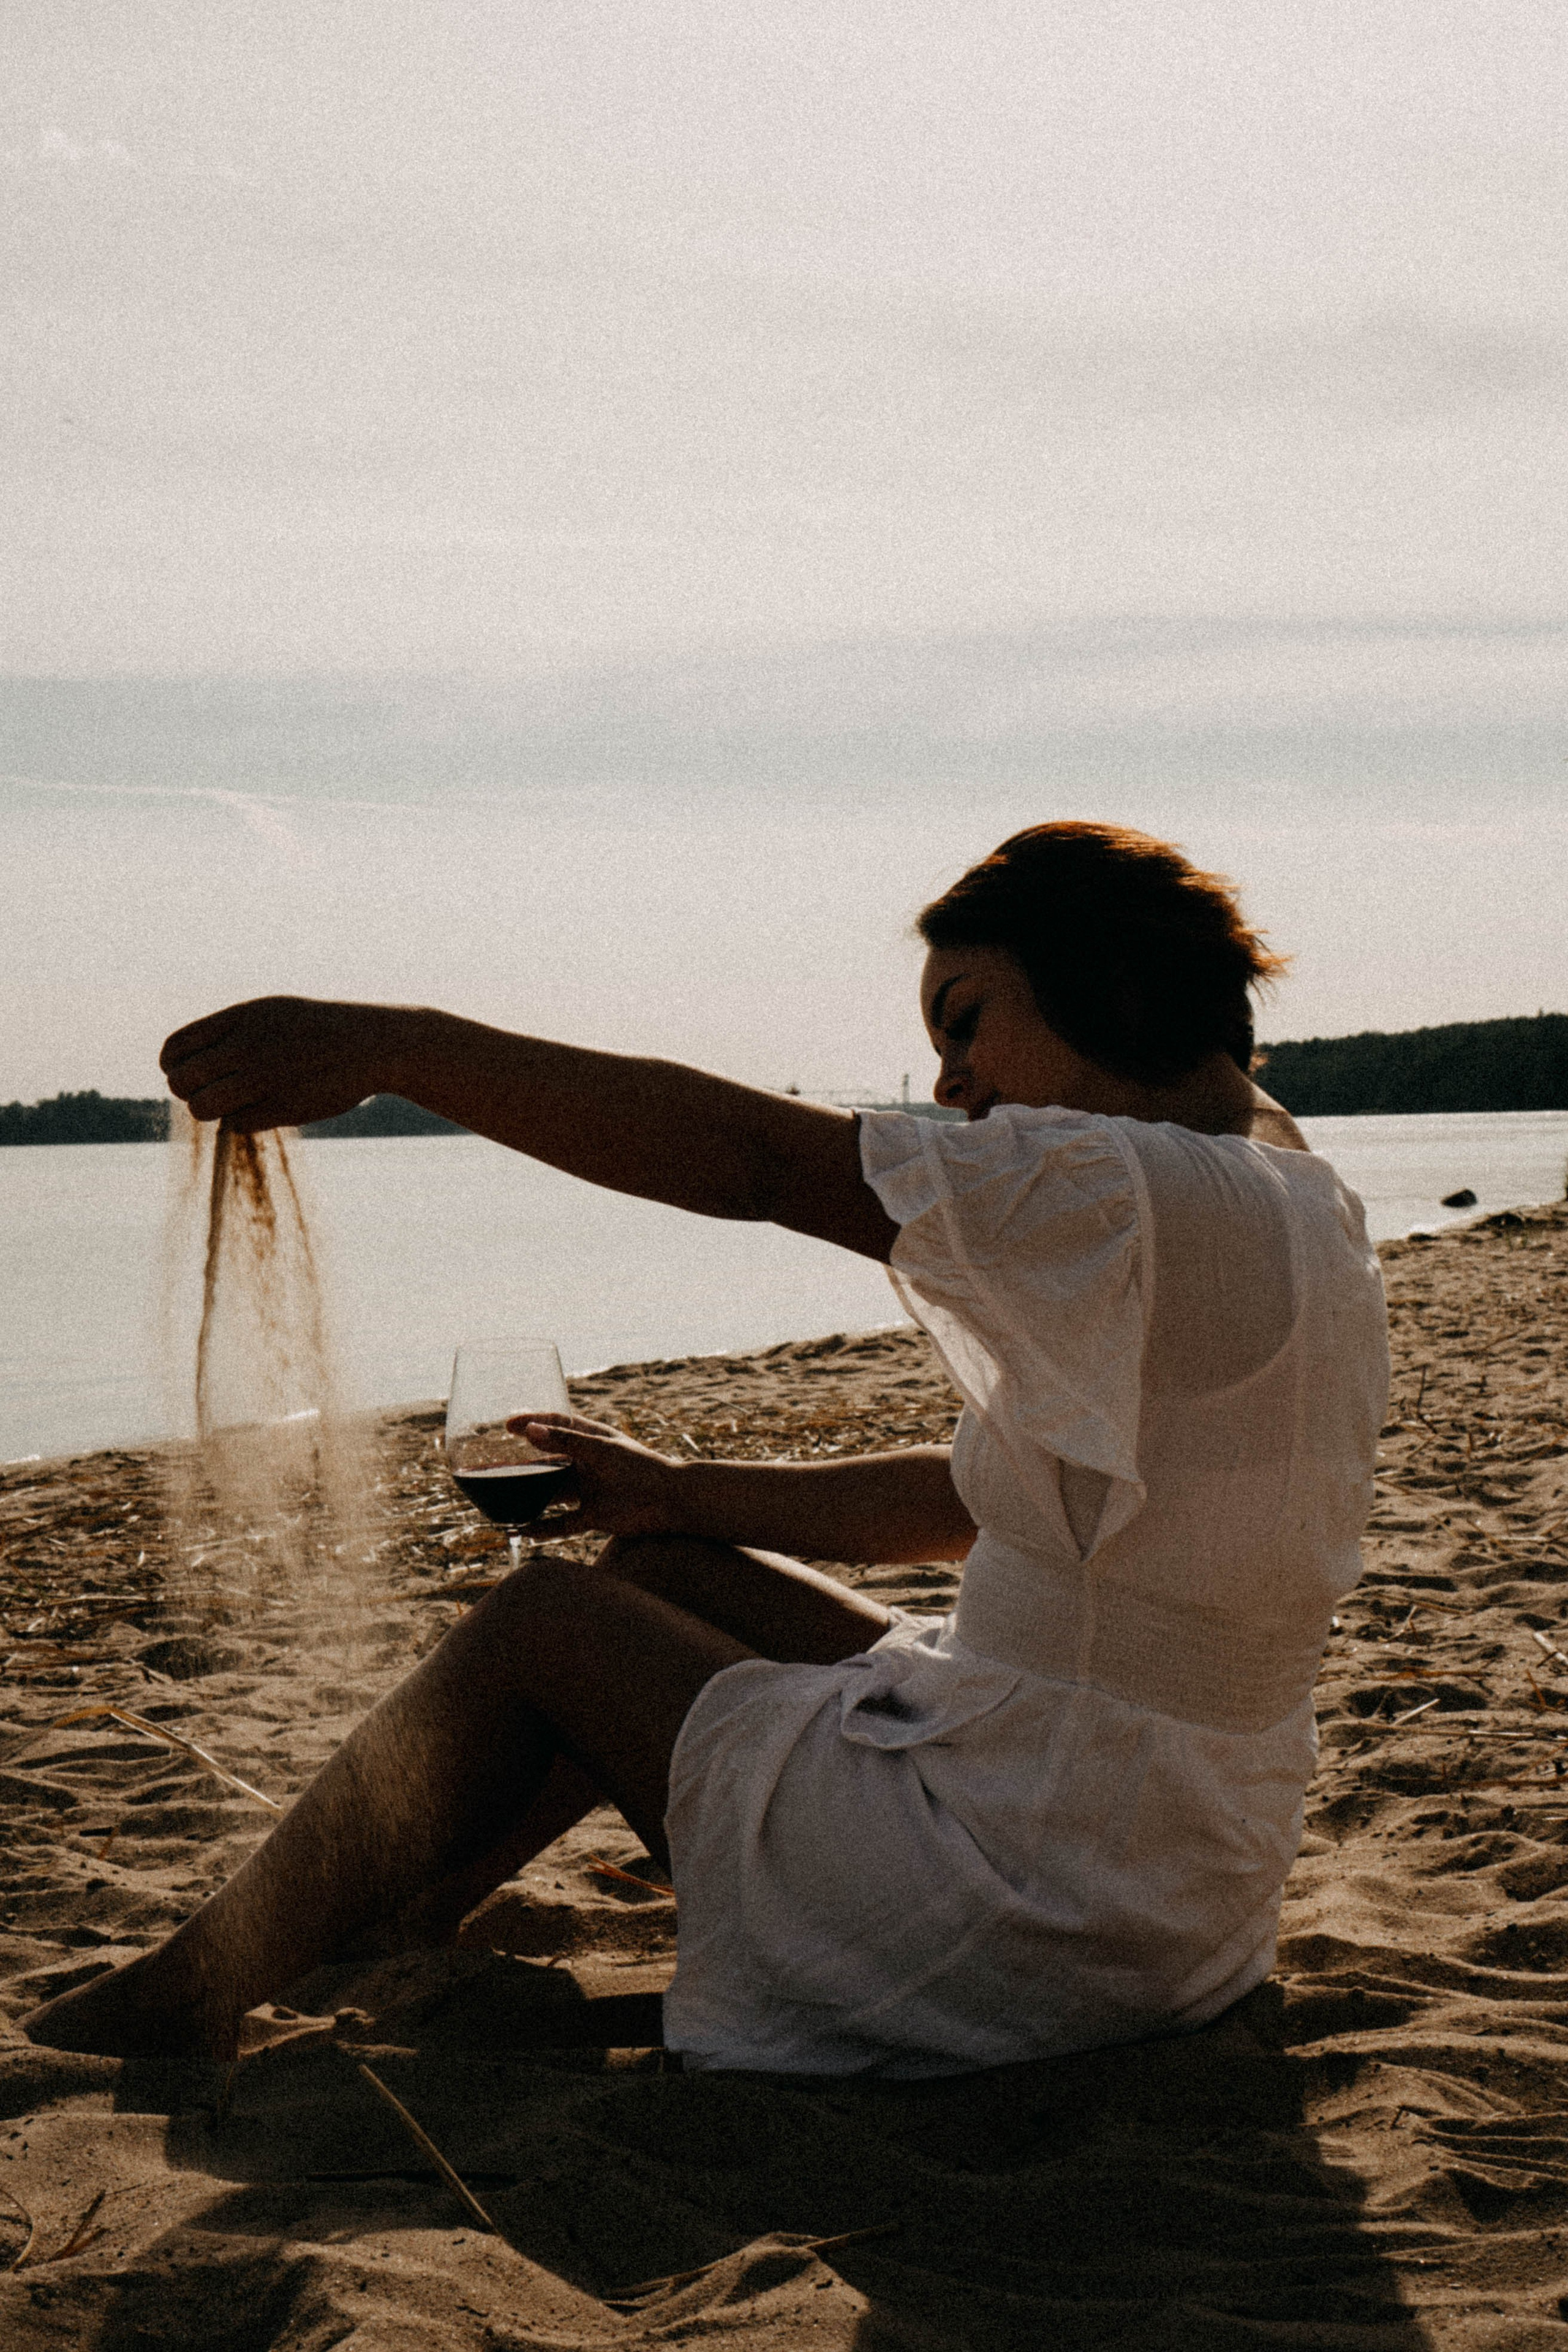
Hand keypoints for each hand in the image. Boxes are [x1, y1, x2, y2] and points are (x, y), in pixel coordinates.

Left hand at [160, 996, 407, 1131]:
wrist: (372, 1044)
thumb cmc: (318, 1029)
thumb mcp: (272, 1013)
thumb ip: (229, 1033)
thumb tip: (186, 1063)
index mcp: (240, 1018)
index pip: (175, 1049)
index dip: (173, 1068)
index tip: (191, 1073)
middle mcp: (247, 1046)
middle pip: (182, 1082)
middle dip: (190, 1092)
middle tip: (212, 1092)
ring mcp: (265, 1077)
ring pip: (204, 1107)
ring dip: (213, 1110)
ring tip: (235, 1103)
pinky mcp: (283, 1107)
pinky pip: (237, 1124)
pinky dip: (244, 1121)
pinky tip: (266, 1108)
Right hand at [506, 1413, 682, 1538]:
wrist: (673, 1502)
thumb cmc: (643, 1467)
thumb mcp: (602, 1451)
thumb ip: (566, 1442)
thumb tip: (530, 1432)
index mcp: (592, 1440)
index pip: (557, 1425)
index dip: (532, 1422)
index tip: (507, 1425)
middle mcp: (587, 1464)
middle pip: (547, 1463)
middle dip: (522, 1466)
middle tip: (492, 1468)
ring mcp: (589, 1491)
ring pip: (550, 1494)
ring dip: (528, 1497)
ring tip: (500, 1501)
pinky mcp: (593, 1516)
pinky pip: (562, 1524)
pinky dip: (544, 1528)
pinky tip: (523, 1531)